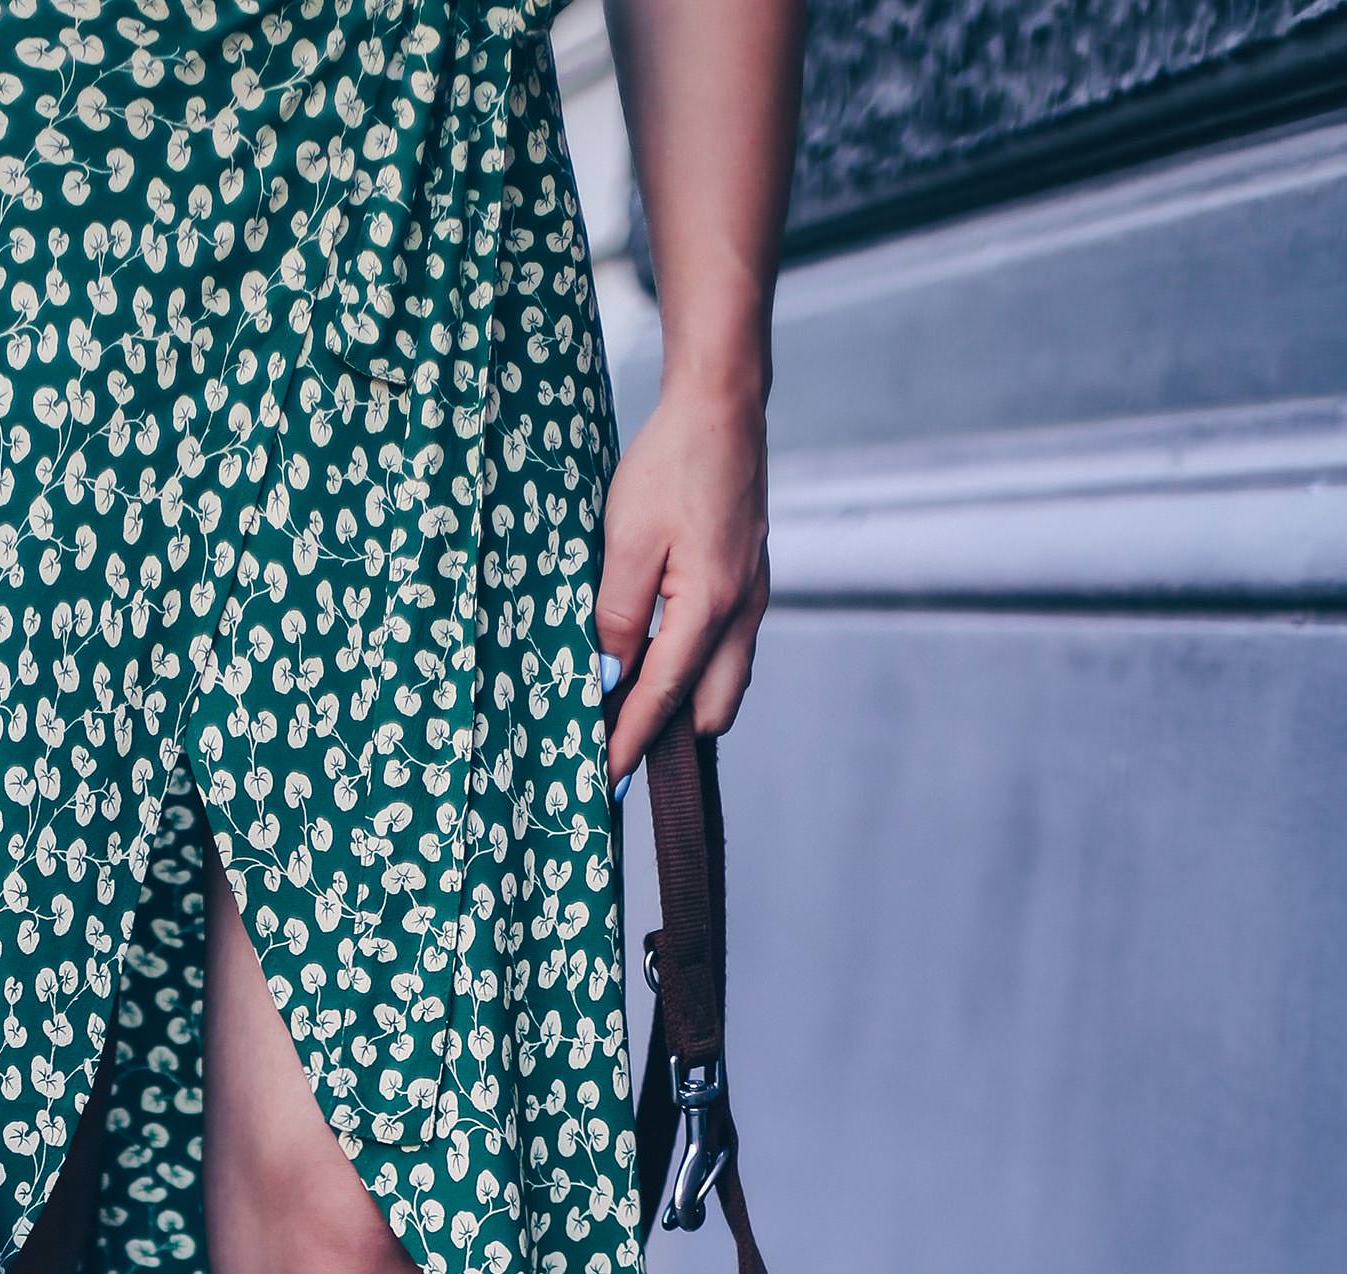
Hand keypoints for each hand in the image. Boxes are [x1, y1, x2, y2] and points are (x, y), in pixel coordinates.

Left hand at [597, 381, 769, 788]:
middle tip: (615, 746)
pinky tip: (660, 658)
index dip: (629, 744)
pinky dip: (696, 671)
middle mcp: (741, 614)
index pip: (662, 700)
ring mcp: (751, 599)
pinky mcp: (749, 581)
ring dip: (684, 705)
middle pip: (710, 711)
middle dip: (668, 737)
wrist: (721, 407)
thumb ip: (617, 618)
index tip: (604, 784)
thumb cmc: (671, 464)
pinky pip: (728, 649)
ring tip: (633, 710)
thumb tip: (607, 682)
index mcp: (709, 610)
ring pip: (724, 683)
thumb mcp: (626, 542)